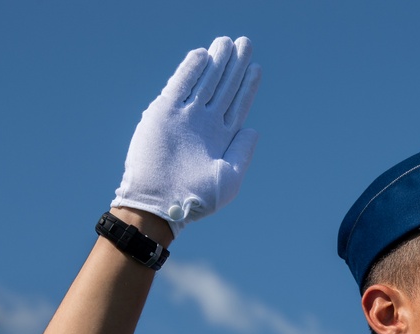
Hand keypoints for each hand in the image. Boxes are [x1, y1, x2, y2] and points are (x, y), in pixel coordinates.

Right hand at [111, 36, 261, 236]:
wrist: (164, 205)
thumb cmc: (198, 199)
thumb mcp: (229, 178)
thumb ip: (242, 152)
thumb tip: (253, 129)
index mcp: (221, 139)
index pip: (238, 104)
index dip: (247, 85)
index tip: (256, 66)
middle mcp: (204, 125)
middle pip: (223, 87)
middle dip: (234, 66)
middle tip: (245, 43)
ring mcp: (184, 118)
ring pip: (204, 82)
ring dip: (215, 62)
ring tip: (227, 43)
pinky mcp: (163, 114)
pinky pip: (179, 86)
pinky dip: (190, 70)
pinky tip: (203, 55)